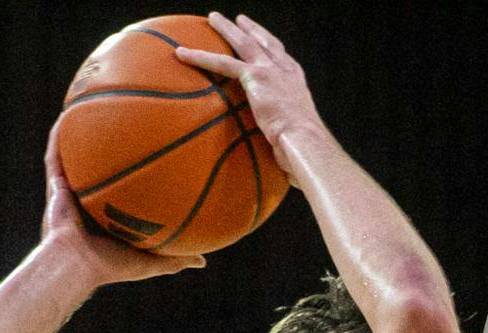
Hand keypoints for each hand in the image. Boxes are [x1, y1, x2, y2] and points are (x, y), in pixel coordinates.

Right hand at [38, 121, 203, 285]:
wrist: (75, 265)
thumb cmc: (110, 266)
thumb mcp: (149, 261)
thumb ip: (174, 259)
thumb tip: (202, 261)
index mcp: (107, 218)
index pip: (121, 191)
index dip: (132, 174)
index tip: (150, 155)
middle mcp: (87, 202)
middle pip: (99, 169)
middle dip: (108, 150)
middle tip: (123, 125)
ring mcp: (70, 192)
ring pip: (75, 157)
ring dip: (81, 135)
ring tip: (91, 108)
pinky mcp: (55, 186)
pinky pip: (55, 156)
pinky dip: (59, 136)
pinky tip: (68, 113)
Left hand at [174, 14, 322, 177]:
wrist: (305, 140)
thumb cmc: (303, 147)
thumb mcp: (293, 136)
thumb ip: (281, 136)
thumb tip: (277, 158)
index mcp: (295, 81)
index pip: (280, 56)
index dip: (269, 45)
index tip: (262, 39)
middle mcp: (284, 69)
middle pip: (263, 42)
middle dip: (250, 28)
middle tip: (238, 19)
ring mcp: (270, 70)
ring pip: (243, 43)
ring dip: (226, 28)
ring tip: (212, 18)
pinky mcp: (255, 76)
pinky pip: (221, 62)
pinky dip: (199, 57)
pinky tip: (182, 53)